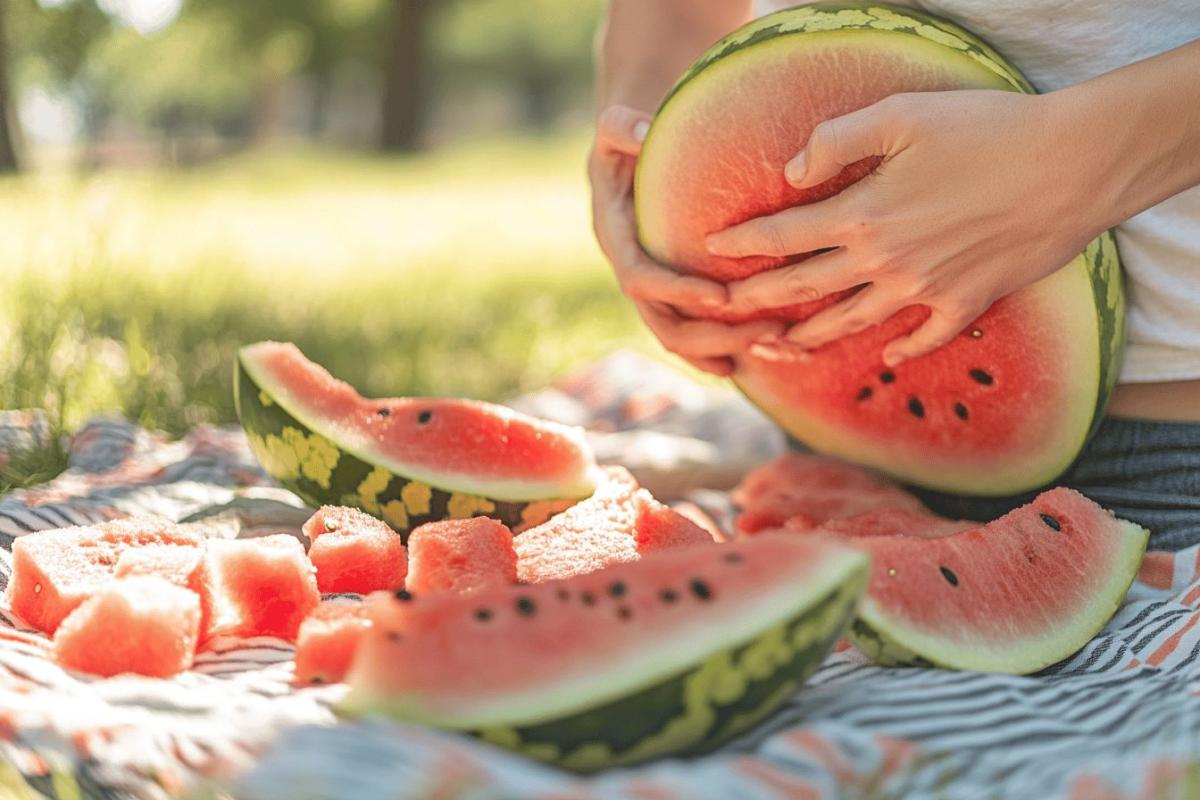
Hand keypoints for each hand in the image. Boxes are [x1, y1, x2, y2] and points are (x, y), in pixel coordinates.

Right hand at [589, 104, 784, 375]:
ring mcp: (648, 288)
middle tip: (766, 331)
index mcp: (615, 237)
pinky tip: (758, 354)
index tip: (722, 296)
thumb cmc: (624, 138)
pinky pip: (690, 331)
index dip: (678, 291)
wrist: (620, 156)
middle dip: (712, 335)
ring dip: (722, 348)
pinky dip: (720, 348)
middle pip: (663, 323)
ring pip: (678, 336)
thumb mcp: (614, 128)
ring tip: (772, 346)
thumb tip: (643, 132)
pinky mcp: (667, 294)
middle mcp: (630, 270)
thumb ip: (622, 128)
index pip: (639, 278)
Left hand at [706, 90, 1103, 366]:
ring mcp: (925, 289)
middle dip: (760, 299)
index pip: (784, 235)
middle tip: (726, 309)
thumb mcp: (903, 115)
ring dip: (815, 333)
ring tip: (787, 344)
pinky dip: (904, 350)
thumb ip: (838, 140)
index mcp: (863, 215)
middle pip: (806, 287)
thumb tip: (792, 172)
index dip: (743, 242)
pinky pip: (926, 337)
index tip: (712, 247)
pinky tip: (891, 356)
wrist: (1073, 166)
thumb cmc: (989, 130)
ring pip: (855, 320)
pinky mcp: (967, 302)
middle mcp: (885, 262)